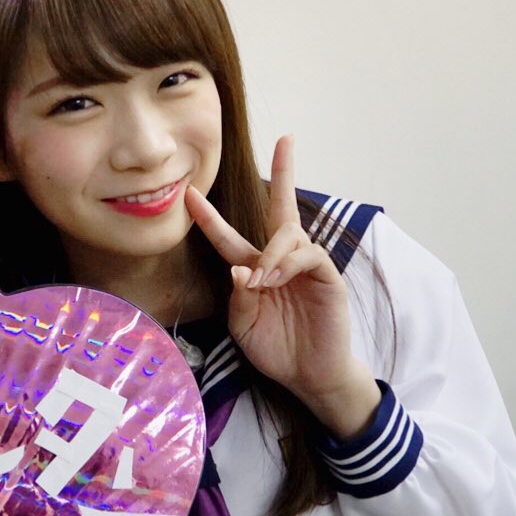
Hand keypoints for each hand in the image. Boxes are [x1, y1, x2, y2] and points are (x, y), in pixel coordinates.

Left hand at [185, 137, 379, 437]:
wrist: (309, 375)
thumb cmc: (276, 350)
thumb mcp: (243, 326)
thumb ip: (239, 297)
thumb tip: (240, 269)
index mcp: (255, 270)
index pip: (229, 237)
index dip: (209, 218)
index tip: (188, 194)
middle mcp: (280, 261)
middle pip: (281, 209)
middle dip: (284, 173)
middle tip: (286, 140)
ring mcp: (306, 266)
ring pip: (289, 234)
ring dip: (270, 253)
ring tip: (261, 281)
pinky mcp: (327, 277)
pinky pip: (308, 255)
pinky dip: (288, 262)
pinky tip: (276, 278)